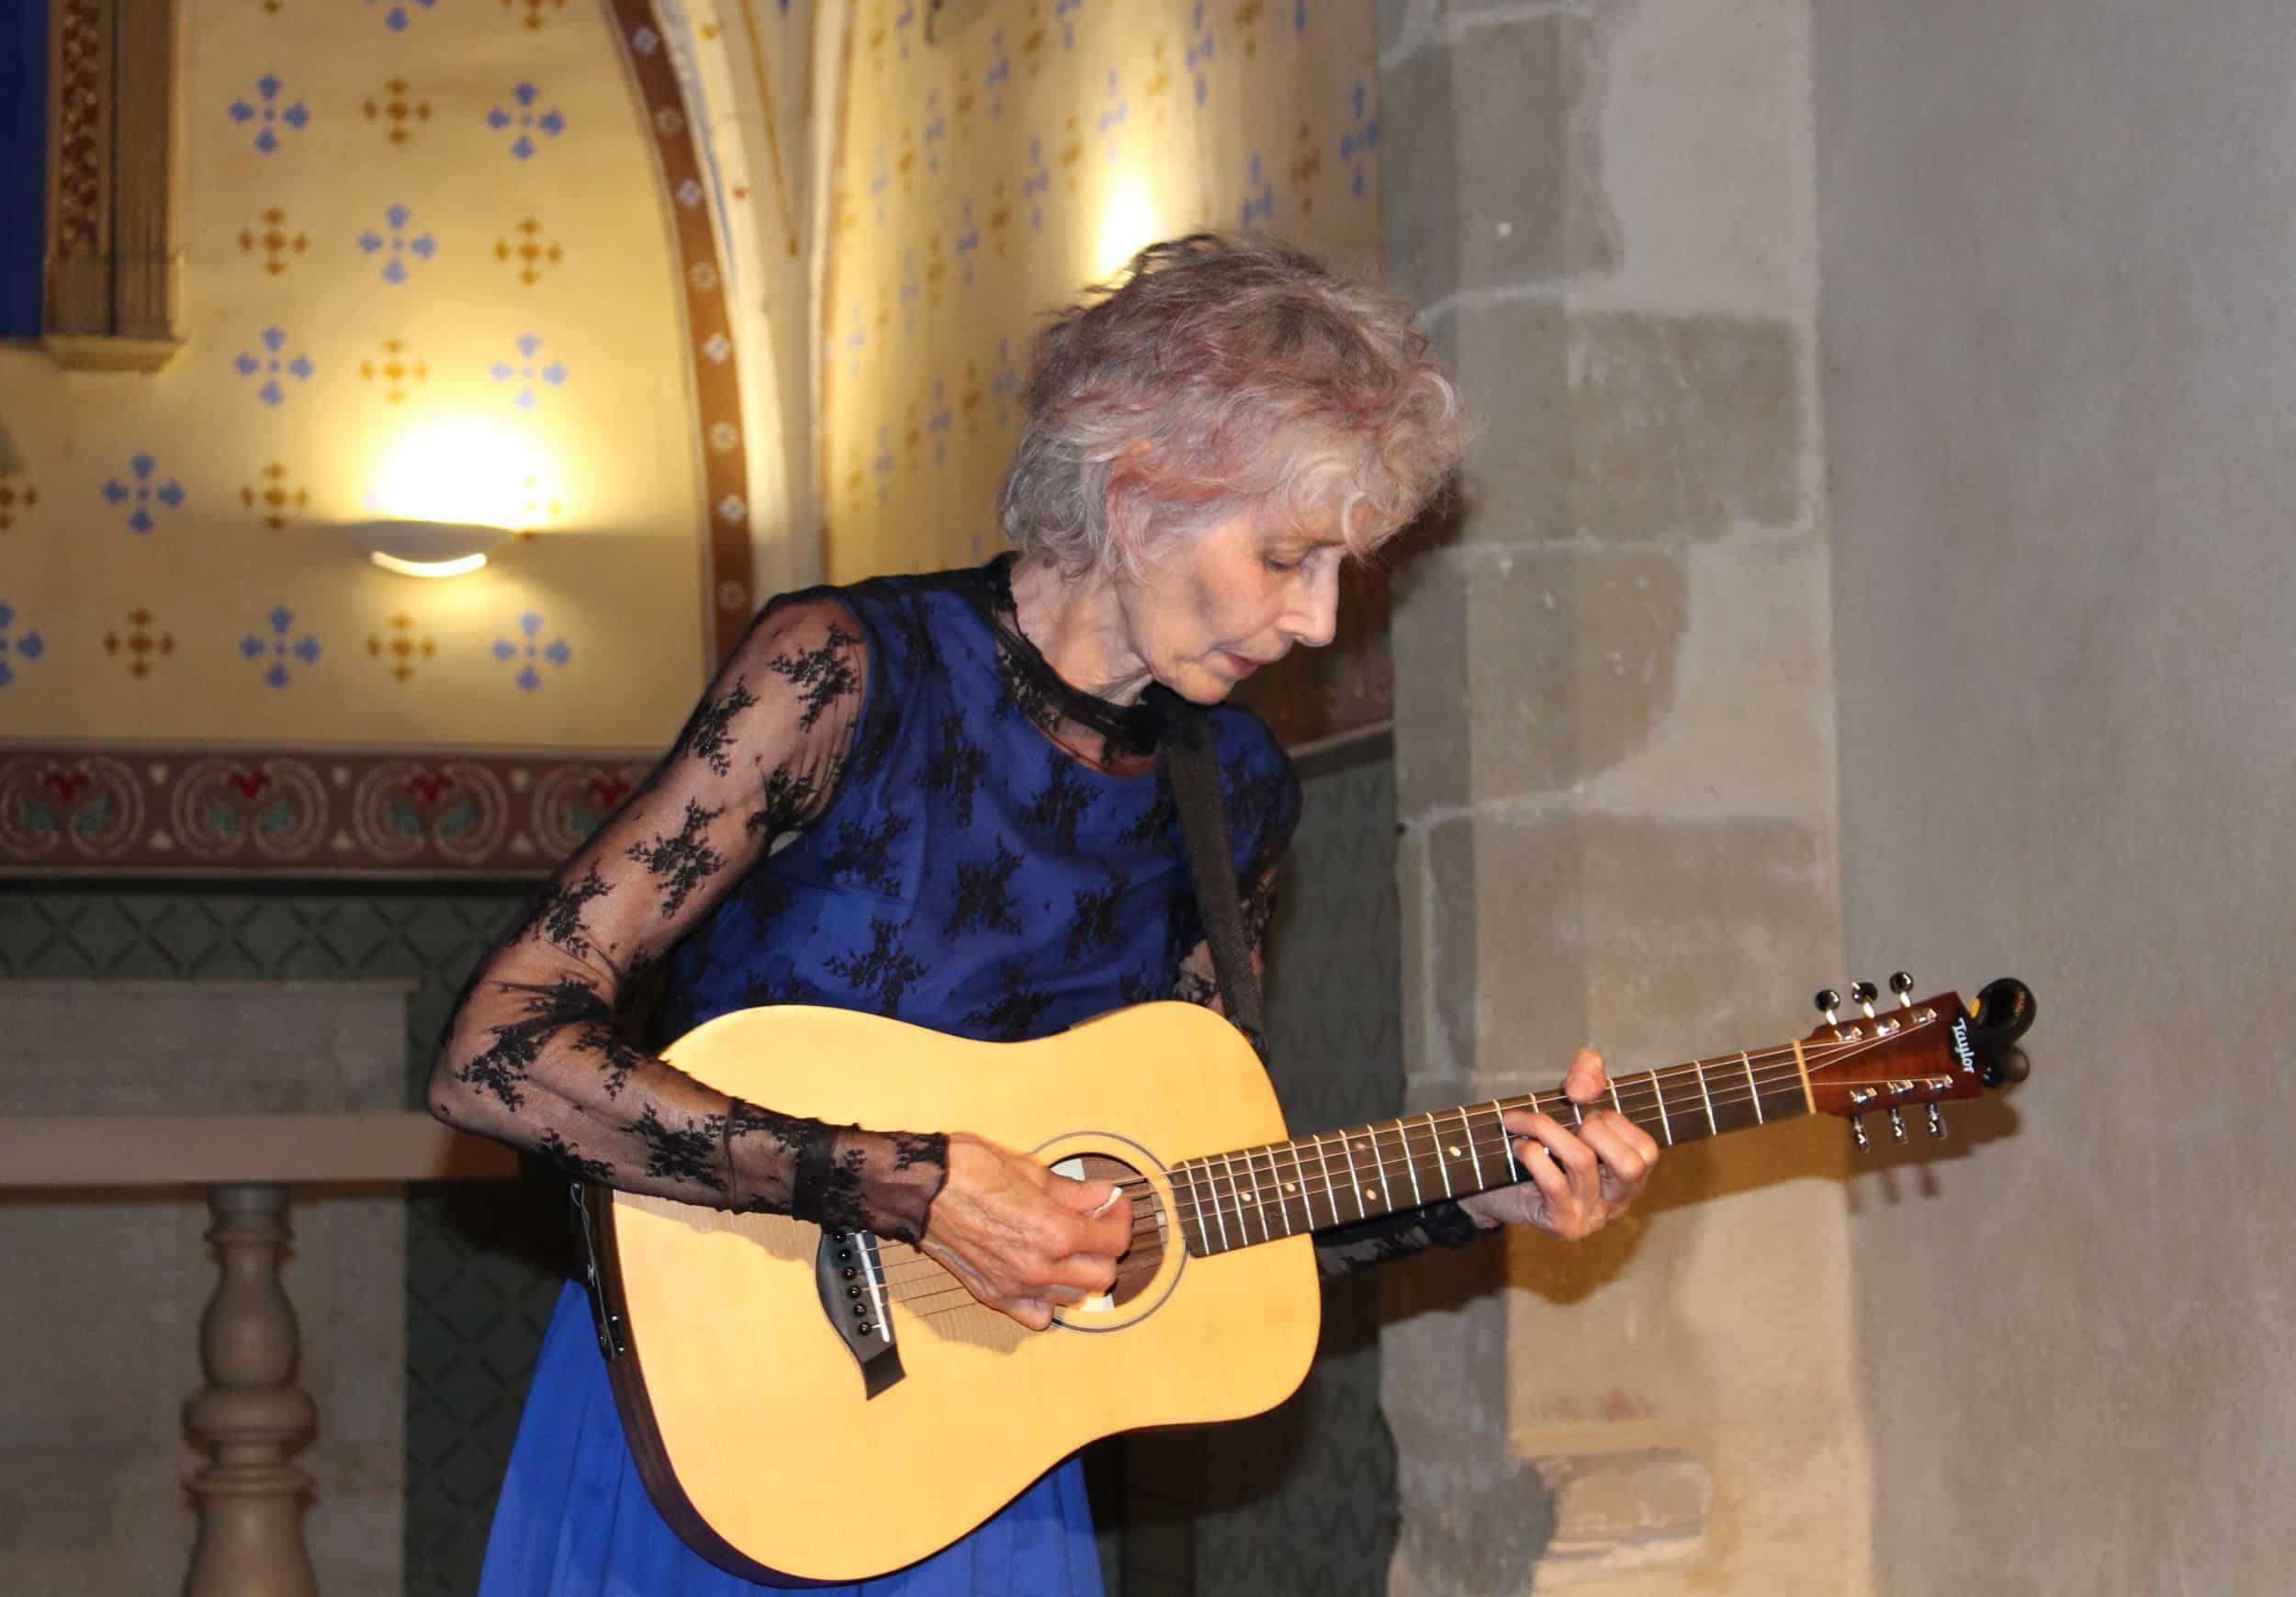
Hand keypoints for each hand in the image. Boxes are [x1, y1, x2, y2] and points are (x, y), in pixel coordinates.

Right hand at [919, 1133, 1133, 1329]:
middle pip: (1101, 1277)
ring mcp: (1015, 1287)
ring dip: (1078, 1274)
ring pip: (1073, 1298)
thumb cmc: (968, 1170)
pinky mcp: (993, 1296)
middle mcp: (1038, 1268)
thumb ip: (1072, 1192)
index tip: (1113, 1206)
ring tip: (1066, 1247)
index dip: (1121, 1220)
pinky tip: (1041, 1274)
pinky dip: (1047, 1300)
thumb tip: (1103, 1197)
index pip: (1114, 1242)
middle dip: (1105, 1248)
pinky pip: (1038, 1316)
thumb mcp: (1029, 1170)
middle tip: (1094, 1224)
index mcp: (1053, 1232)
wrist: (920, 1189)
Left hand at [1456, 1048, 1658, 1240]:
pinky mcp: (1561, 1224)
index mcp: (1629, 1175)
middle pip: (1630, 1164)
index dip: (1617, 1120)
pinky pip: (1552, 1182)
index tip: (1587, 1111)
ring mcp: (1591, 1217)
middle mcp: (1617, 1201)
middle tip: (1570, 1123)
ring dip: (1547, 1130)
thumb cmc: (1543, 1140)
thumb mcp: (1572, 1099)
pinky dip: (1532, 1153)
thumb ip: (1588, 1074)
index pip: (1647, 1150)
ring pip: (1582, 1162)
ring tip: (1524, 1123)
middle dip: (1595, 1129)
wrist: (1493, 1181)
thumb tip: (1581, 1089)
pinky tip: (1519, 1146)